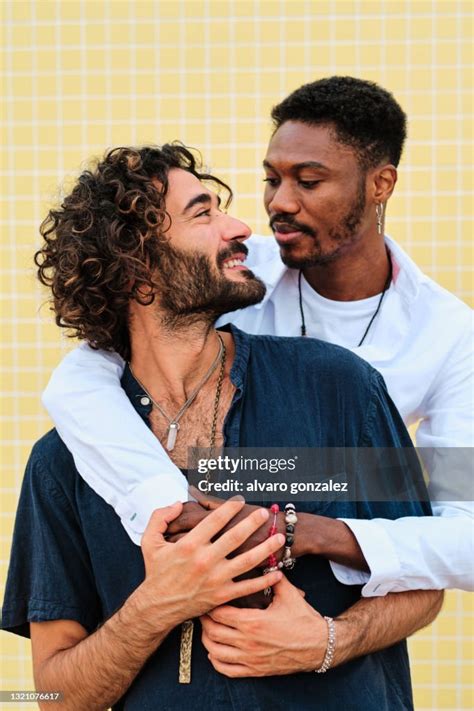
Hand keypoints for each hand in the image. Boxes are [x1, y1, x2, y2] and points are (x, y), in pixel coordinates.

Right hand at [139, 499, 284, 626]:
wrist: (157, 606)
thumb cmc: (156, 572)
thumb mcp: (150, 541)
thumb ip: (160, 517)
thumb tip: (178, 503)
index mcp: (190, 545)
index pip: (215, 521)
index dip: (229, 508)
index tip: (240, 500)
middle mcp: (205, 560)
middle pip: (236, 537)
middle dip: (253, 523)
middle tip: (265, 513)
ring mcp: (216, 579)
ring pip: (247, 561)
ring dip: (266, 548)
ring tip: (280, 538)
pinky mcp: (222, 595)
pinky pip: (248, 587)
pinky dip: (264, 580)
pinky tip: (277, 572)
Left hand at [201, 575, 327, 676]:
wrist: (320, 646)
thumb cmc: (303, 618)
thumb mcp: (288, 593)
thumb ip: (273, 576)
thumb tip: (265, 558)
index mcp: (253, 621)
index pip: (219, 612)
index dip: (211, 604)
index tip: (209, 595)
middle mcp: (248, 642)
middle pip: (212, 632)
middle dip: (205, 620)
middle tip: (203, 610)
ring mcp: (250, 659)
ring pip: (215, 652)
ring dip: (207, 640)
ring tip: (207, 628)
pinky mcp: (255, 671)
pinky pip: (227, 670)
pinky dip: (216, 661)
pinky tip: (215, 651)